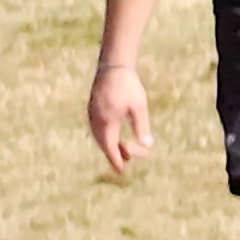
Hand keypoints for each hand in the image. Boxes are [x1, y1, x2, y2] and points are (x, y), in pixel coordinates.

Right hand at [86, 54, 149, 179]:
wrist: (113, 67)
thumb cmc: (128, 86)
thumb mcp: (138, 107)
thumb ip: (141, 126)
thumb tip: (148, 144)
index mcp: (106, 123)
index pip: (110, 148)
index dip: (116, 160)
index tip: (122, 171)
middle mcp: (95, 121)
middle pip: (104, 144)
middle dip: (117, 153)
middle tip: (134, 158)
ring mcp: (92, 115)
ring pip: (99, 137)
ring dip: (111, 145)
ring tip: (126, 150)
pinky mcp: (92, 109)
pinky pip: (97, 129)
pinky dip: (106, 137)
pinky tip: (113, 137)